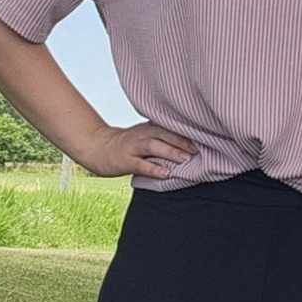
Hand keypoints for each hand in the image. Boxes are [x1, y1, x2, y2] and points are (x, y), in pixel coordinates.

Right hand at [83, 121, 198, 178]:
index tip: (204, 135)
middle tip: (198, 149)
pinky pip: (141, 165)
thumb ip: (163, 136)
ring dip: (171, 152)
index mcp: (149, 128)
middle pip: (164, 134)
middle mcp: (142, 135)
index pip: (170, 127)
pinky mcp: (125, 161)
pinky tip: (165, 173)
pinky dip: (154, 169)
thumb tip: (189, 143)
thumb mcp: (145, 134)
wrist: (98, 146)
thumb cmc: (127, 144)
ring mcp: (133, 147)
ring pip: (154, 147)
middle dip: (182, 141)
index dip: (186, 131)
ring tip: (186, 159)